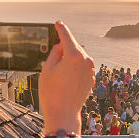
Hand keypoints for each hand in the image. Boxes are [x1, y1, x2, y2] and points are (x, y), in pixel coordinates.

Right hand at [39, 21, 94, 137]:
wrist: (63, 114)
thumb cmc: (52, 92)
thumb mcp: (47, 68)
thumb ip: (54, 52)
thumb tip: (60, 46)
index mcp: (74, 55)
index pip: (67, 36)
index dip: (60, 28)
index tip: (57, 23)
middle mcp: (86, 61)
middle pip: (74, 46)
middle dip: (65, 45)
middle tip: (54, 46)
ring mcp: (90, 70)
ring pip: (79, 57)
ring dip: (70, 57)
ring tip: (58, 67)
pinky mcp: (91, 78)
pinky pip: (82, 67)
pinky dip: (75, 67)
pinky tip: (65, 75)